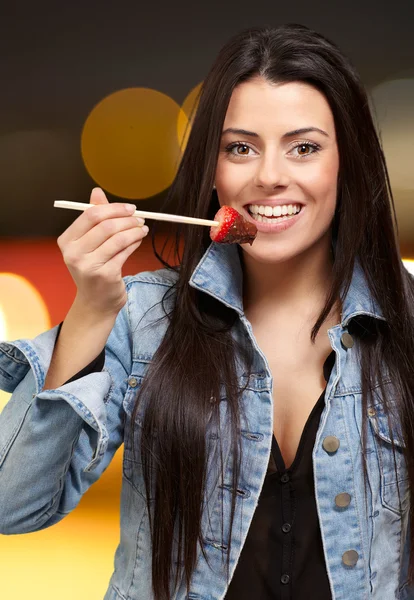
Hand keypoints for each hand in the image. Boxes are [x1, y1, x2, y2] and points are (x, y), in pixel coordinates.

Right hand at [57, 187, 148, 315]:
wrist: (95, 303)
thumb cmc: (93, 268)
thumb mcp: (89, 243)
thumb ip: (93, 217)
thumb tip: (96, 192)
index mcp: (66, 241)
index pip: (90, 215)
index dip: (113, 208)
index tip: (130, 208)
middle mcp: (74, 253)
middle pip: (106, 226)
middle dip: (127, 219)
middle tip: (140, 218)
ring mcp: (89, 266)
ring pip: (118, 238)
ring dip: (134, 230)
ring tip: (142, 228)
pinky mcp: (105, 275)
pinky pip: (125, 252)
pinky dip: (135, 243)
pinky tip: (139, 239)